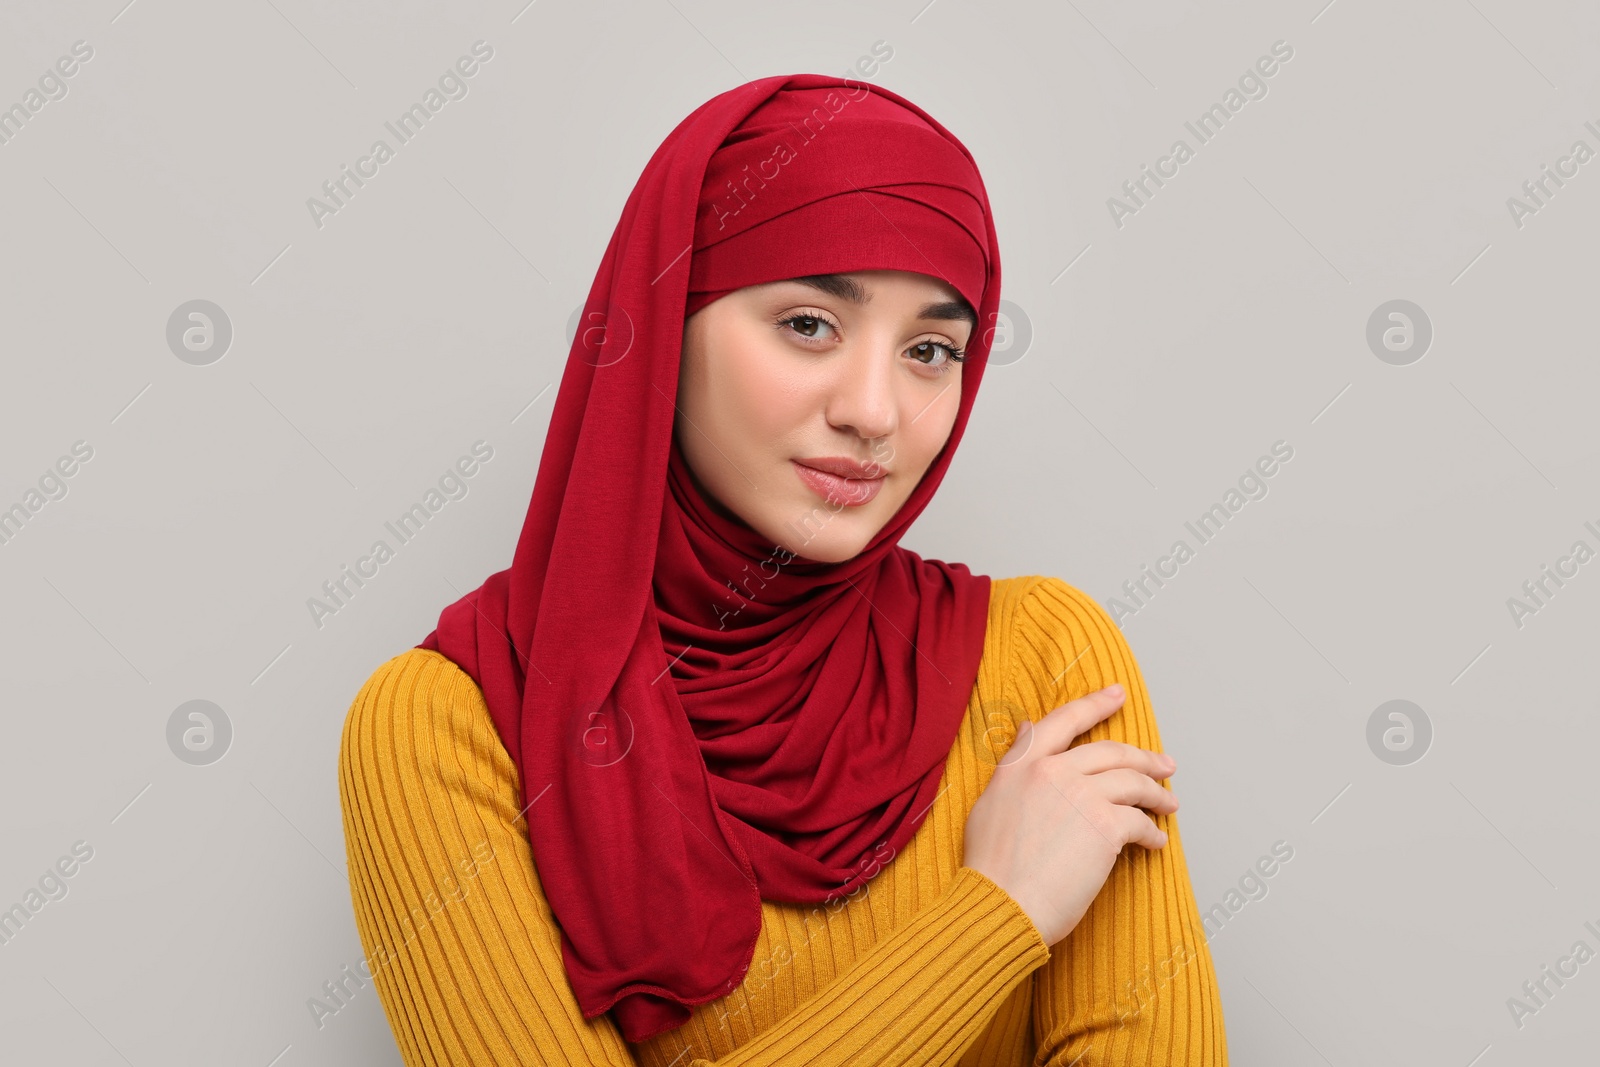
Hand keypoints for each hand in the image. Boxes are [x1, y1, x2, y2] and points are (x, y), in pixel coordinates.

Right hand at [961, 683, 1177, 946]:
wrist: (1002, 904)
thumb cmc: (992, 867)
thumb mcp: (991, 801)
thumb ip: (1015, 763)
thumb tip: (1029, 728)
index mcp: (1021, 764)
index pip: (1064, 721)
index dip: (1095, 704)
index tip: (1117, 695)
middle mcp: (1052, 770)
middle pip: (1111, 751)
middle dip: (1144, 756)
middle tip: (1164, 764)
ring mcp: (1082, 795)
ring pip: (1133, 782)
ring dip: (1157, 793)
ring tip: (1168, 804)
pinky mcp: (1106, 826)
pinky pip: (1140, 820)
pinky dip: (1152, 832)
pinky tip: (1156, 841)